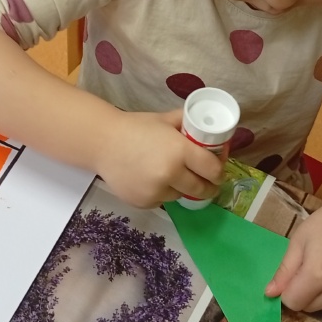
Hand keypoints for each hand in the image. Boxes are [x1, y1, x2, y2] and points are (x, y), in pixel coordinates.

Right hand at [94, 110, 222, 208]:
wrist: (102, 142)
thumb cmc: (135, 127)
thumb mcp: (164, 119)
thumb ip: (186, 122)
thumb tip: (207, 126)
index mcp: (180, 150)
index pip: (212, 169)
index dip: (219, 172)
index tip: (218, 172)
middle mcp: (171, 173)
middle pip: (201, 189)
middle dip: (208, 187)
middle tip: (208, 183)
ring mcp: (157, 190)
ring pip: (180, 195)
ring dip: (182, 189)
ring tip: (172, 177)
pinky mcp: (144, 202)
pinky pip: (162, 200)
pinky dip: (162, 193)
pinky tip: (153, 180)